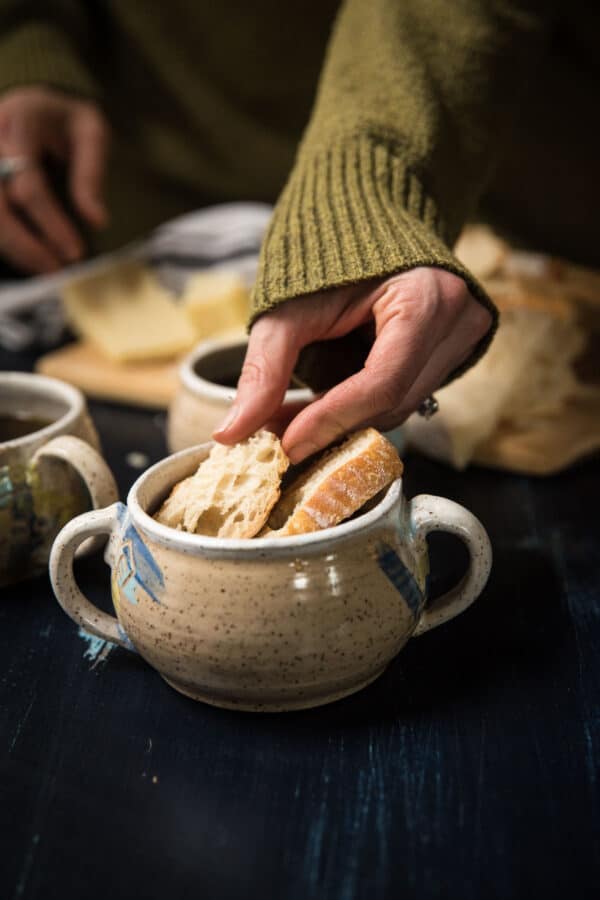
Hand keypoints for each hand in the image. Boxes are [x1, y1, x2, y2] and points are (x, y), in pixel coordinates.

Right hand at [0, 86, 109, 272]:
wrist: (36, 102)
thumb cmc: (66, 118)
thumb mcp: (90, 132)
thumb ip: (91, 172)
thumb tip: (96, 220)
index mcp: (19, 122)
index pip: (29, 183)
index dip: (51, 223)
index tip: (74, 252)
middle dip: (25, 245)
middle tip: (56, 271)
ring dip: (13, 249)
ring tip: (45, 270)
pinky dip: (7, 242)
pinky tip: (30, 258)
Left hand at [214, 267, 492, 461]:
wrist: (367, 216)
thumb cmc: (330, 251)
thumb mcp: (289, 307)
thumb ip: (264, 369)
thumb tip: (232, 432)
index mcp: (426, 298)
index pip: (382, 383)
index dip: (332, 420)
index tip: (287, 445)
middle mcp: (457, 322)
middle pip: (392, 402)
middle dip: (331, 425)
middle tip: (276, 435)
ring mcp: (462, 338)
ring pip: (399, 406)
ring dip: (343, 420)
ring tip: (290, 417)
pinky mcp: (452, 351)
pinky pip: (405, 395)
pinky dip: (359, 406)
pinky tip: (321, 404)